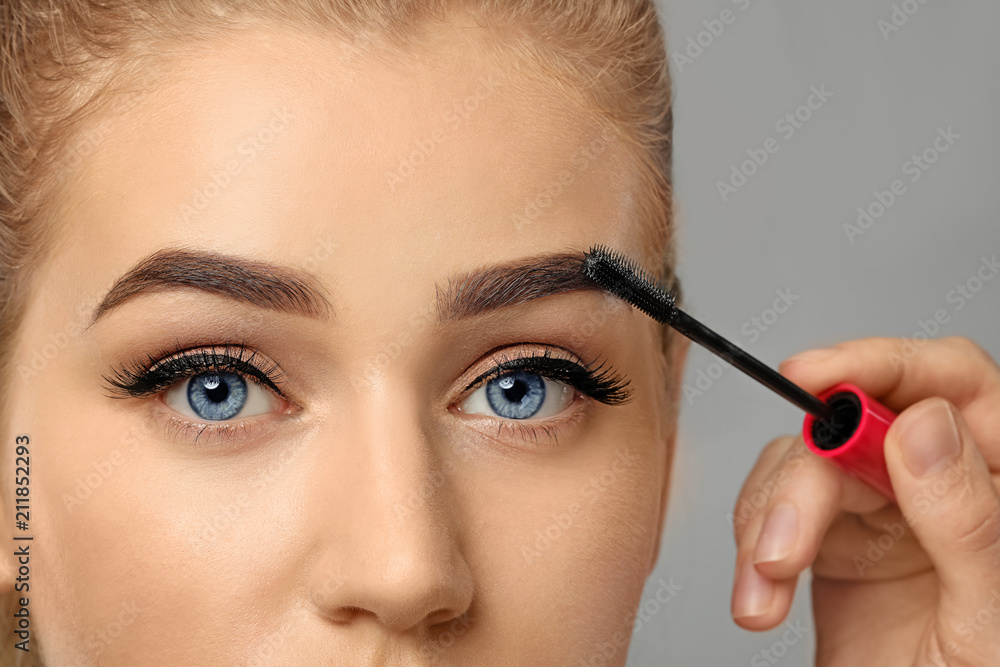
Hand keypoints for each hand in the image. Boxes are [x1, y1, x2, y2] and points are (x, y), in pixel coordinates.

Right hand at [730, 337, 999, 665]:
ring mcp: (883, 512)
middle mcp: (939, 485)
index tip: (817, 375)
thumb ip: (969, 521)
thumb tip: (923, 426)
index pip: (953, 383)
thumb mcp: (991, 621)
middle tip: (783, 545)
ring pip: (802, 465)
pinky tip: (761, 595)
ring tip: (765, 587)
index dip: (883, 363)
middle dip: (803, 484)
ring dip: (767, 524)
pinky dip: (753, 549)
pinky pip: (774, 510)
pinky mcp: (831, 543)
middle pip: (854, 429)